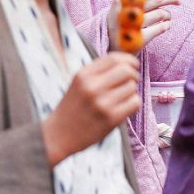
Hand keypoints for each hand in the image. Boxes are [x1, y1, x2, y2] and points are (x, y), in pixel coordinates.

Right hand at [42, 52, 139, 166]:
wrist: (58, 135)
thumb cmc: (72, 108)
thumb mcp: (78, 84)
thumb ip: (98, 72)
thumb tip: (127, 62)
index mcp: (82, 74)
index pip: (114, 58)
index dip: (128, 60)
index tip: (132, 65)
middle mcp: (92, 86)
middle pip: (127, 71)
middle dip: (133, 75)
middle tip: (128, 83)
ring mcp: (102, 102)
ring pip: (132, 87)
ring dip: (131, 92)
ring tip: (119, 99)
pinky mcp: (111, 118)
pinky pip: (134, 103)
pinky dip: (132, 104)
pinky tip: (122, 109)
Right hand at [107, 0, 177, 50]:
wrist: (111, 47)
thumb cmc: (120, 22)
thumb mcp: (121, 6)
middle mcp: (126, 10)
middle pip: (157, 0)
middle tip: (178, 0)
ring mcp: (133, 25)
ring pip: (160, 14)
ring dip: (168, 14)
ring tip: (167, 17)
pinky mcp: (140, 39)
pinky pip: (160, 28)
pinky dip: (166, 25)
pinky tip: (165, 26)